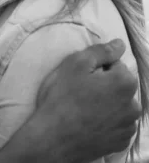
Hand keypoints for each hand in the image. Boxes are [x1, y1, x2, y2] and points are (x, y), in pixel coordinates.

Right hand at [36, 39, 140, 161]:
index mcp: (124, 82)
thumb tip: (119, 44)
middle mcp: (133, 105)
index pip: (115, 65)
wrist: (53, 138)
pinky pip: (117, 125)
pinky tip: (89, 121)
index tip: (82, 76)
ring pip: (119, 105)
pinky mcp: (120, 143)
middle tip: (81, 91)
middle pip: (119, 86)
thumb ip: (102, 51)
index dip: (97, 68)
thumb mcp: (76, 63)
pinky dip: (107, 121)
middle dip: (104, 85)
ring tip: (84, 108)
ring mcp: (127, 127)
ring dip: (107, 103)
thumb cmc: (62, 97)